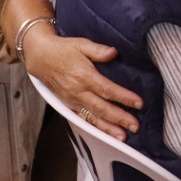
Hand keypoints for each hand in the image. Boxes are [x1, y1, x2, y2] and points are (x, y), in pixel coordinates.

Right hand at [22, 28, 142, 140]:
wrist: (41, 58)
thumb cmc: (63, 50)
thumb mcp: (81, 44)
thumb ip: (99, 50)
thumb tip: (114, 52)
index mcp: (84, 76)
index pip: (107, 89)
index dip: (124, 97)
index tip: (138, 103)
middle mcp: (78, 92)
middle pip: (102, 108)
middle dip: (120, 118)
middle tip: (135, 126)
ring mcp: (73, 101)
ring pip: (93, 118)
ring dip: (108, 128)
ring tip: (122, 137)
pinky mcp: (69, 106)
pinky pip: (84, 119)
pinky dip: (96, 128)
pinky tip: (106, 133)